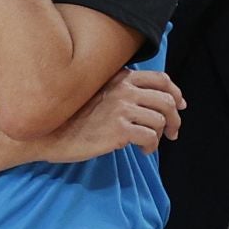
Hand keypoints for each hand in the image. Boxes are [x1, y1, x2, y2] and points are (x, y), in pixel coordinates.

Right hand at [32, 69, 184, 162]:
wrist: (49, 132)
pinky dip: (151, 146)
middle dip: (175, 118)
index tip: (180, 105)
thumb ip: (118, 90)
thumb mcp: (95, 91)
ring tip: (151, 143)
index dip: (176, 92)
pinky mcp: (119, 130)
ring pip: (161, 119)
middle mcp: (124, 89)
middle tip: (173, 132)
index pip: (161, 79)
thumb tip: (143, 100)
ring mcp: (122, 109)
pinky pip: (150, 138)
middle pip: (167, 100)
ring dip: (162, 134)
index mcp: (121, 78)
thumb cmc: (70, 115)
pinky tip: (143, 150)